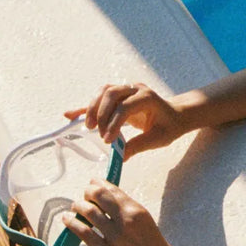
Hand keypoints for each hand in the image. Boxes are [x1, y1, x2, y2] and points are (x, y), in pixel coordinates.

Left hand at [63, 179, 180, 245]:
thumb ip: (133, 217)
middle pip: (98, 196)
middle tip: (84, 195)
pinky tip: (67, 220)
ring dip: (78, 206)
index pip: (113, 190)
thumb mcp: (150, 227)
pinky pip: (83, 232)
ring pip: (88, 212)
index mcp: (139, 212)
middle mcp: (126, 220)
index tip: (93, 182)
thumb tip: (114, 209)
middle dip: (88, 192)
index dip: (99, 183)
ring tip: (75, 207)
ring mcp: (114, 236)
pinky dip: (72, 223)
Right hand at [64, 83, 186, 159]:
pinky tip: (69, 115)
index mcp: (148, 97)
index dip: (114, 123)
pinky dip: (85, 107)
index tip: (108, 141)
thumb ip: (138, 146)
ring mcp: (126, 89)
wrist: (175, 115)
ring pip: (103, 92)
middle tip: (97, 133)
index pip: (126, 107)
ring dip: (92, 108)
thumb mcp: (158, 139)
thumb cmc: (169, 126)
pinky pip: (99, 98)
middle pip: (111, 93)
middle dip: (101, 113)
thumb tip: (120, 157)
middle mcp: (135, 89)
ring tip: (88, 127)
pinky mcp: (118, 95)